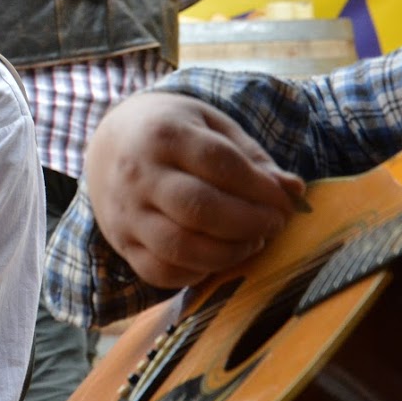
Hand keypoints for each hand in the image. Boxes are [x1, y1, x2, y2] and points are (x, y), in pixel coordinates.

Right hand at [84, 92, 305, 288]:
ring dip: (228, 253)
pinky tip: (217, 258)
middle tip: (273, 225)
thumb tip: (293, 191)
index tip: (285, 202)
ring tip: (251, 242)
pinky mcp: (121, 243)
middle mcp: (139, 174)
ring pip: (179, 246)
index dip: (261, 189)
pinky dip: (196, 274)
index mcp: (164, 134)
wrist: (108, 143)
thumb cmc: (171, 132)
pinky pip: (159, 272)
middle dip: (249, 223)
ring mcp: (126, 212)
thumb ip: (250, 158)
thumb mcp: (210, 126)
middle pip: (199, 208)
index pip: (220, 164)